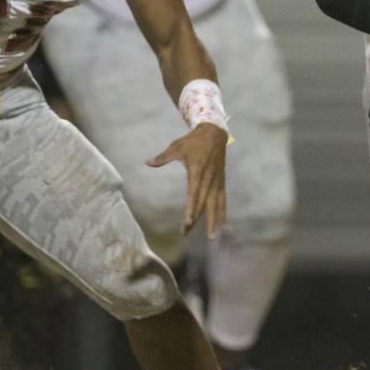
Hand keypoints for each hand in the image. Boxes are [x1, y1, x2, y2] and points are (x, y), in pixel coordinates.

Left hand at [146, 122, 227, 237]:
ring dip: (213, 221)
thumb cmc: (193, 141)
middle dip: (196, 220)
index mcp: (197, 170)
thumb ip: (163, 157)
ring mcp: (216, 181)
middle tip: (186, 233)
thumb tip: (147, 162)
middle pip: (203, 203)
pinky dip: (222, 212)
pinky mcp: (221, 182)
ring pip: (215, 204)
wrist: (214, 133)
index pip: (194, 193)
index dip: (192, 208)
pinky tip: (222, 224)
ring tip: (212, 236)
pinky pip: (222, 200)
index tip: (188, 222)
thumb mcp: (176, 146)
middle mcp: (209, 178)